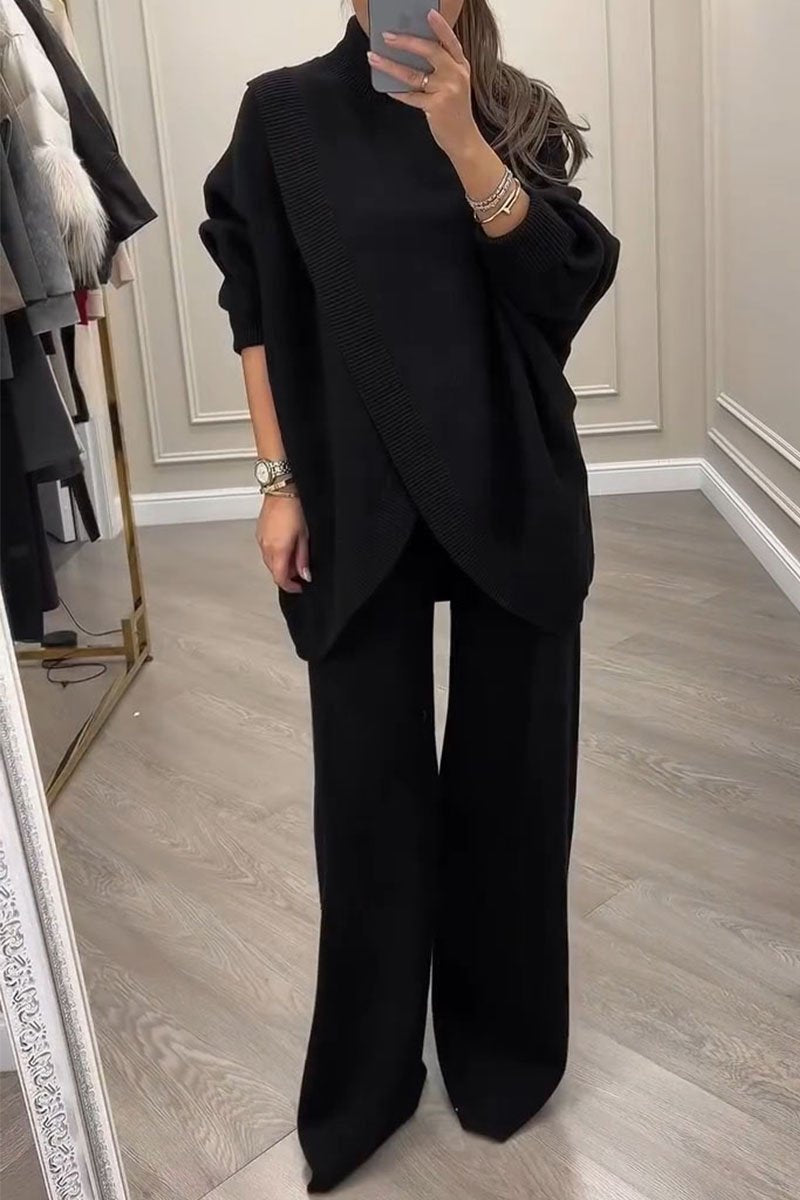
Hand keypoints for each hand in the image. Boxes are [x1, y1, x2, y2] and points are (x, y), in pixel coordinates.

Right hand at [256, 494, 309, 593]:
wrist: (282, 490)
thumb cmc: (294, 509)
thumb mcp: (304, 536)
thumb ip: (303, 558)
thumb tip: (304, 574)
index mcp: (278, 550)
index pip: (280, 578)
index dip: (291, 587)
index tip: (299, 586)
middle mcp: (266, 547)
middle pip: (274, 571)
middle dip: (287, 574)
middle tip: (301, 570)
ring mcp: (261, 540)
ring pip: (270, 561)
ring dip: (281, 563)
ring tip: (294, 554)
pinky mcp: (259, 533)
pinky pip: (266, 550)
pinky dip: (276, 553)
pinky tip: (285, 545)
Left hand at [367, 9, 481, 162]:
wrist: (463, 139)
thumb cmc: (454, 110)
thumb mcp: (454, 84)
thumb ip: (441, 68)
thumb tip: (410, 52)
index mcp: (461, 66)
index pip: (450, 40)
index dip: (440, 26)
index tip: (428, 13)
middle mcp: (456, 75)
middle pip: (430, 51)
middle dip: (406, 41)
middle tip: (387, 36)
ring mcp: (447, 90)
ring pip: (413, 74)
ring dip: (390, 65)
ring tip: (374, 58)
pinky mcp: (436, 107)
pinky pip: (411, 96)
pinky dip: (398, 92)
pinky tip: (387, 88)